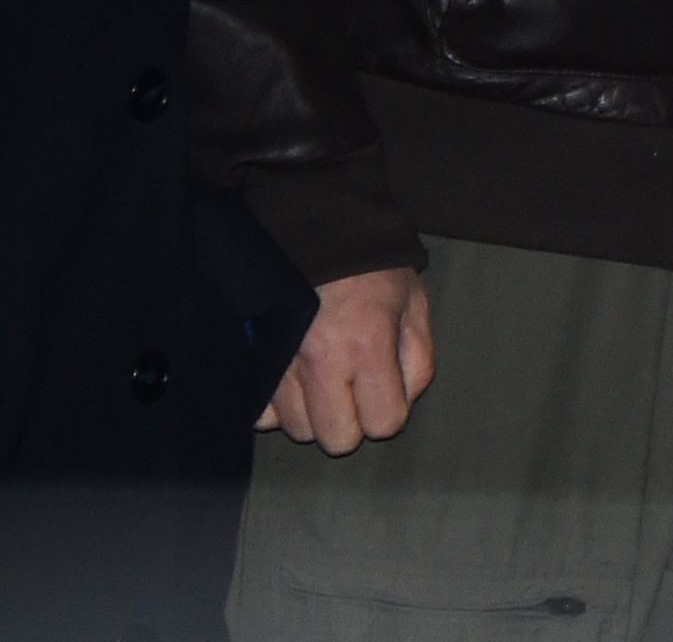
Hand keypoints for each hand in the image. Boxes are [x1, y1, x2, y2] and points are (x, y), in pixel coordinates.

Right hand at [258, 267, 434, 454]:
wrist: (320, 232)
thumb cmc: (372, 268)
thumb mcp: (414, 304)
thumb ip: (418, 359)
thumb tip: (403, 402)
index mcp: (368, 344)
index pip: (383, 423)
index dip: (390, 412)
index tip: (386, 392)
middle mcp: (321, 359)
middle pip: (336, 439)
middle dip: (352, 423)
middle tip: (355, 392)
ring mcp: (282, 361)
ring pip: (298, 429)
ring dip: (315, 414)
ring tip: (325, 379)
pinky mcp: (254, 358)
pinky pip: (262, 414)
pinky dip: (279, 406)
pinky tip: (296, 382)